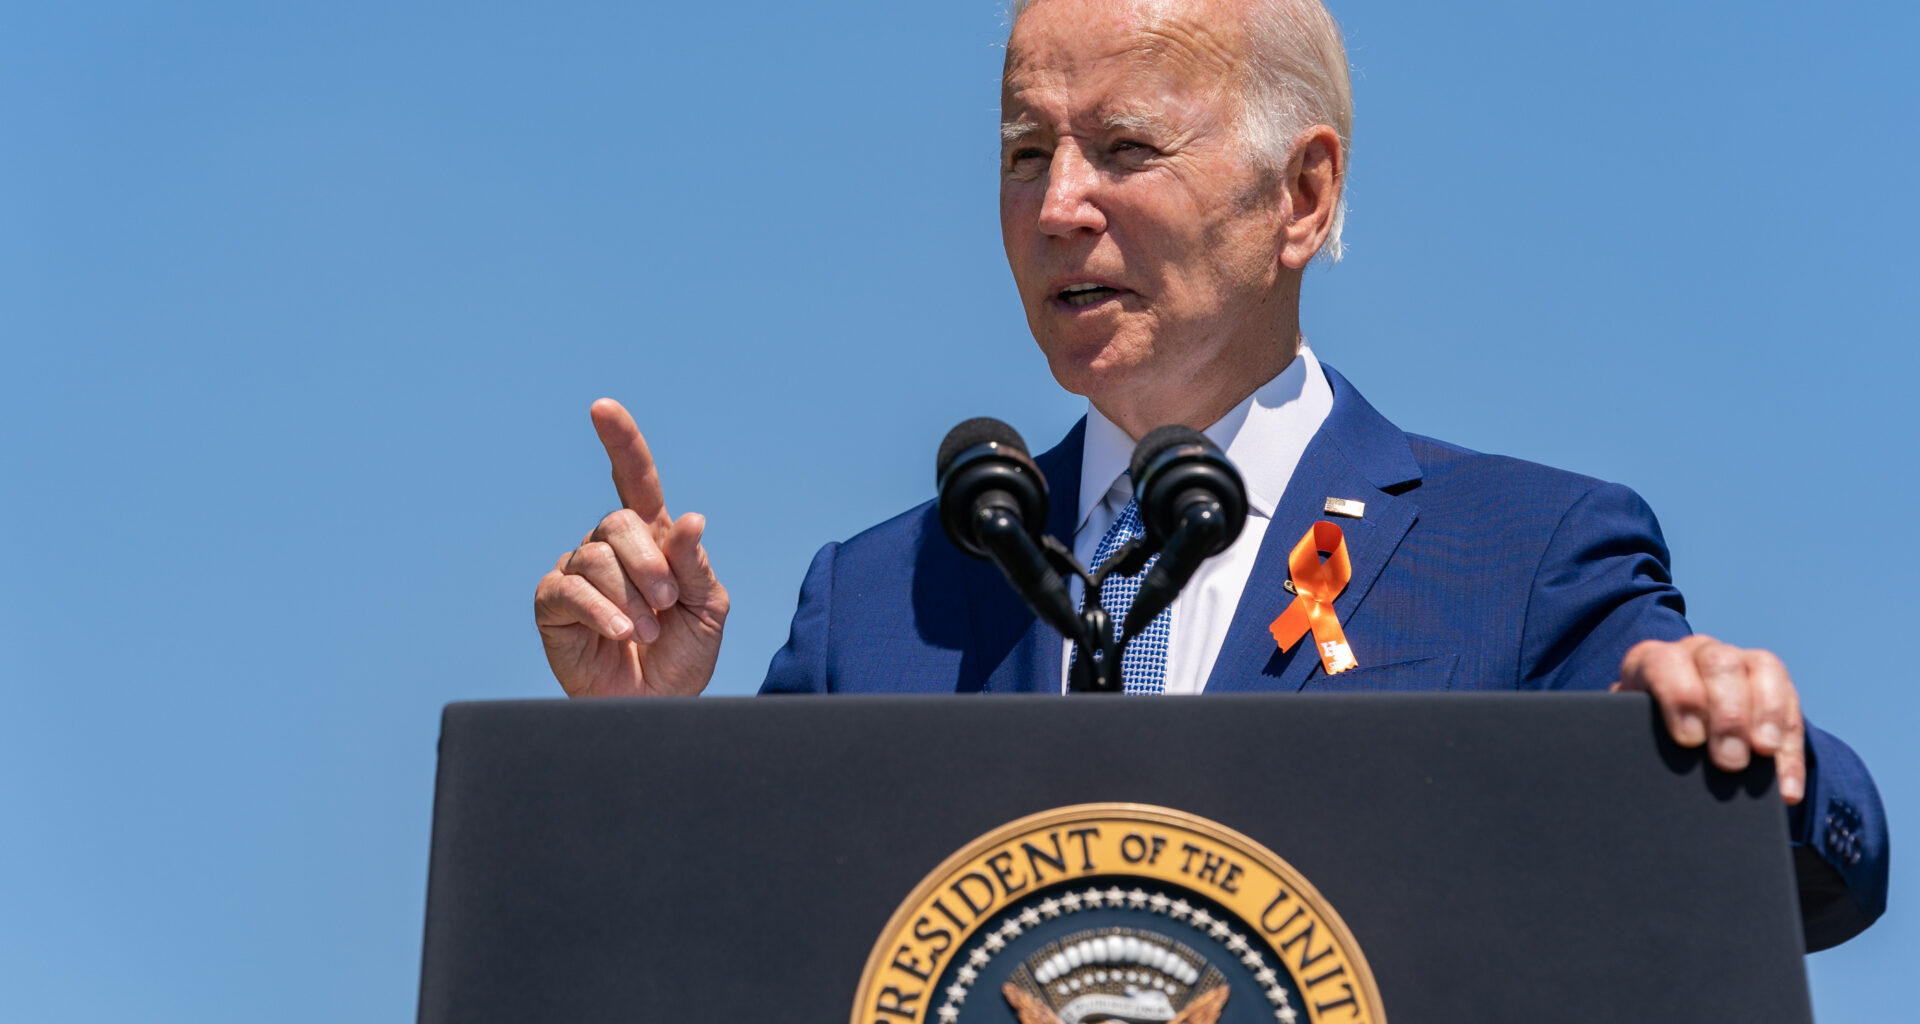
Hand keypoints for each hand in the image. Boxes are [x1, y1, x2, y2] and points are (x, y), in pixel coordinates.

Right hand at [534, 399, 728, 696]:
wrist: (658, 707)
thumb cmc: (683, 655)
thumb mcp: (706, 608)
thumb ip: (695, 565)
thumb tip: (690, 521)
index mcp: (653, 538)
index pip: (634, 479)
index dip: (621, 442)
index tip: (603, 408)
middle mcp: (610, 548)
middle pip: (617, 521)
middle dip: (649, 562)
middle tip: (669, 602)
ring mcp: (577, 573)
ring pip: (595, 556)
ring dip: (630, 595)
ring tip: (647, 630)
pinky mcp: (553, 604)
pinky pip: (569, 590)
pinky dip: (601, 611)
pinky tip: (621, 633)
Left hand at [1614, 635, 1804, 802]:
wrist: (1670, 737)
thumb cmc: (1643, 738)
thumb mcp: (1631, 734)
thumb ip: (1631, 737)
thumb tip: (1635, 765)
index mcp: (1653, 660)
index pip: (1666, 663)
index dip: (1680, 697)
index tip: (1688, 740)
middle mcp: (1698, 652)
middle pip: (1720, 664)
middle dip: (1727, 715)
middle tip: (1729, 762)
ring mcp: (1740, 662)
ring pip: (1763, 669)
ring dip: (1766, 717)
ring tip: (1763, 756)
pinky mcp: (1776, 685)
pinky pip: (1792, 708)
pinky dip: (1790, 751)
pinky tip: (1786, 788)